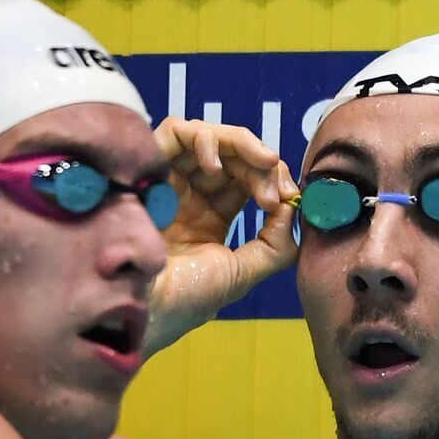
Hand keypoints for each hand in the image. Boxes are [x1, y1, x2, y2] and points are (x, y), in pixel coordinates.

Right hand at [144, 118, 300, 355]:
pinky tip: (216, 165)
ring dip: (242, 144)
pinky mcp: (146, 169)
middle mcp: (186, 196)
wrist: (144, 307)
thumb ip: (277, 243)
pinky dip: (203, 137)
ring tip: (263, 163)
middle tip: (277, 184)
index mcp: (206, 219)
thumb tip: (293, 206)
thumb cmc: (186, 298)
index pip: (245, 181)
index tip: (289, 196)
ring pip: (208, 137)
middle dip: (262, 164)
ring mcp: (166, 181)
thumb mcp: (243, 273)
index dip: (271, 180)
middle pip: (231, 156)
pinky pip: (175, 131)